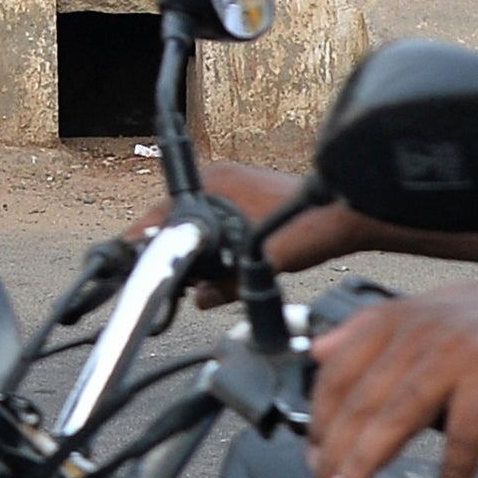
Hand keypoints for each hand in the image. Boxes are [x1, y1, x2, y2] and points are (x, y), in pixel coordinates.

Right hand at [127, 162, 366, 305]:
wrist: (348, 217)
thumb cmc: (310, 230)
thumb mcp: (258, 263)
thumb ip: (224, 284)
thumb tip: (200, 298)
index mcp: (216, 184)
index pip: (165, 212)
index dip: (146, 238)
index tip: (129, 258)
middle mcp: (222, 179)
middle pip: (178, 217)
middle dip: (171, 247)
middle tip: (167, 278)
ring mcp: (236, 184)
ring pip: (198, 221)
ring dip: (194, 246)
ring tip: (192, 276)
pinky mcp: (249, 197)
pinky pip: (217, 221)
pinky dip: (212, 241)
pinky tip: (218, 265)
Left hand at [308, 265, 477, 477]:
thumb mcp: (445, 311)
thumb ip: (386, 331)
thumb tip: (324, 350)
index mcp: (410, 316)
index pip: (341, 367)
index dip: (321, 417)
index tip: (314, 456)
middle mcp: (428, 328)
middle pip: (361, 398)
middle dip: (333, 453)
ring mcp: (462, 351)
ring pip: (395, 417)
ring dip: (365, 465)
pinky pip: (462, 436)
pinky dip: (452, 473)